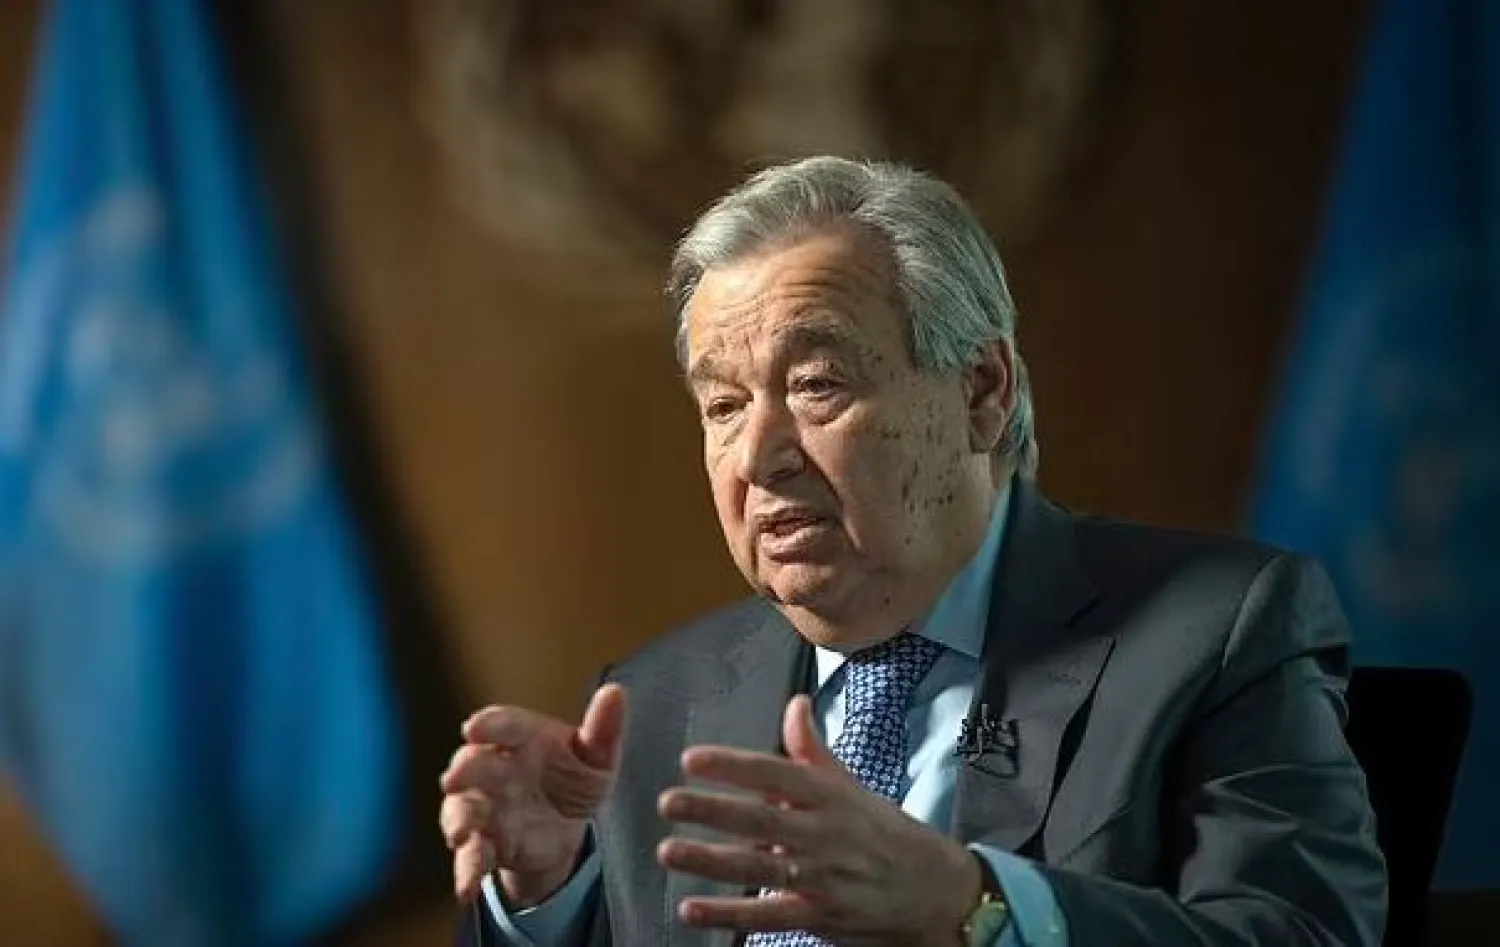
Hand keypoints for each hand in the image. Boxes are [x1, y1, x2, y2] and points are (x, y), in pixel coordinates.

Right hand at [439, 683, 626, 905]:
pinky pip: (471, 857)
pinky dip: (466, 872)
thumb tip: (616, 692)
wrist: (567, 824)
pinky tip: (466, 890)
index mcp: (522, 738)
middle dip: (464, 770)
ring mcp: (487, 808)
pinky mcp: (487, 844)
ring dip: (458, 821)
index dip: (488, 725)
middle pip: (473, 765)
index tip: (473, 728)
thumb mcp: (597, 756)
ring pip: (462, 811)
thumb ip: (604, 728)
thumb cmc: (575, 775)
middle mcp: (496, 769)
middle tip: (458, 776)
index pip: (502, 725)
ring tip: (459, 835)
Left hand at [656, 695, 981, 946]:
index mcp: (830, 795)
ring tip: (668, 850)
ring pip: (760, 868)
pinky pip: (769, 917)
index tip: (691, 758)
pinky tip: (691, 909)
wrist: (935, 890)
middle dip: (713, 810)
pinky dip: (729, 915)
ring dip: (712, 861)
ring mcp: (822, 878)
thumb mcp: (851, 785)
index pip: (777, 773)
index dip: (734, 765)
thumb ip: (812, 749)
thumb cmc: (883, 832)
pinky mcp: (819, 916)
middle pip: (763, 820)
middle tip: (669, 801)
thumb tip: (795, 702)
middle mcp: (825, 833)